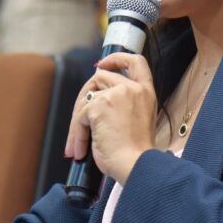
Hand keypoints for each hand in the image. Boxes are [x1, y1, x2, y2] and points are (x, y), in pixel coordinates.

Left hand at [65, 52, 157, 183]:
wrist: (135, 164)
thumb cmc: (136, 152)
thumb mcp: (137, 120)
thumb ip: (124, 105)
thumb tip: (95, 99)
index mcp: (146, 92)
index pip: (136, 61)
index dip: (117, 58)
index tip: (103, 64)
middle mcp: (132, 89)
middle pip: (100, 77)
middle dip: (86, 97)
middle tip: (79, 120)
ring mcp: (116, 94)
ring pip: (86, 96)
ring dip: (78, 120)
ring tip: (79, 143)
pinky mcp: (99, 105)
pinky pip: (80, 116)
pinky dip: (77, 134)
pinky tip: (81, 150)